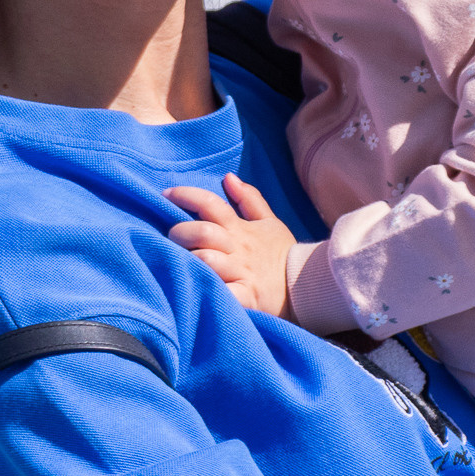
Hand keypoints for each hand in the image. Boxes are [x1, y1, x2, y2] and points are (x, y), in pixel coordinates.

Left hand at [164, 174, 294, 317]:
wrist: (309, 287)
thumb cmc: (282, 255)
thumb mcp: (270, 223)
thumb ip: (249, 199)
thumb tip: (228, 177)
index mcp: (240, 229)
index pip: (210, 204)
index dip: (186, 195)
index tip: (166, 195)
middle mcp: (238, 250)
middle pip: (202, 232)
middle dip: (180, 233)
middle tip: (172, 238)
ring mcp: (241, 274)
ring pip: (206, 262)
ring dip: (189, 262)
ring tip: (179, 263)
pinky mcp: (246, 298)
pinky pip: (223, 294)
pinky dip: (207, 292)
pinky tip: (195, 290)